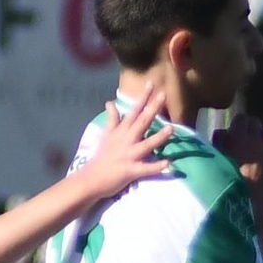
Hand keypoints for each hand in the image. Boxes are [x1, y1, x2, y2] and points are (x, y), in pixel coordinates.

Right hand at [77, 86, 173, 201]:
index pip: (134, 111)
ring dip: (159, 137)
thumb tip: (110, 102)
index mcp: (121, 131)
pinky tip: (168, 164)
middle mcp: (126, 140)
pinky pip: (146, 168)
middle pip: (142, 122)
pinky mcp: (130, 170)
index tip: (151, 84)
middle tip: (164, 95)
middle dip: (153, 108)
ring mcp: (129, 155)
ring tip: (171, 128)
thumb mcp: (105, 134)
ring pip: (146, 144)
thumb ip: (112, 118)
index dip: (143, 97)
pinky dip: (156, 167)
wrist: (91, 178)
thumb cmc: (101, 156)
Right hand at [212, 113, 262, 193]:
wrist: (236, 207)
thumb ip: (218, 143)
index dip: (238, 125)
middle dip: (251, 129)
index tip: (234, 133)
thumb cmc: (217, 184)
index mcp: (236, 138)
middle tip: (246, 140)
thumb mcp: (212, 159)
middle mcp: (255, 142)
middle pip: (257, 123)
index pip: (241, 118)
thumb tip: (224, 132)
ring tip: (260, 145)